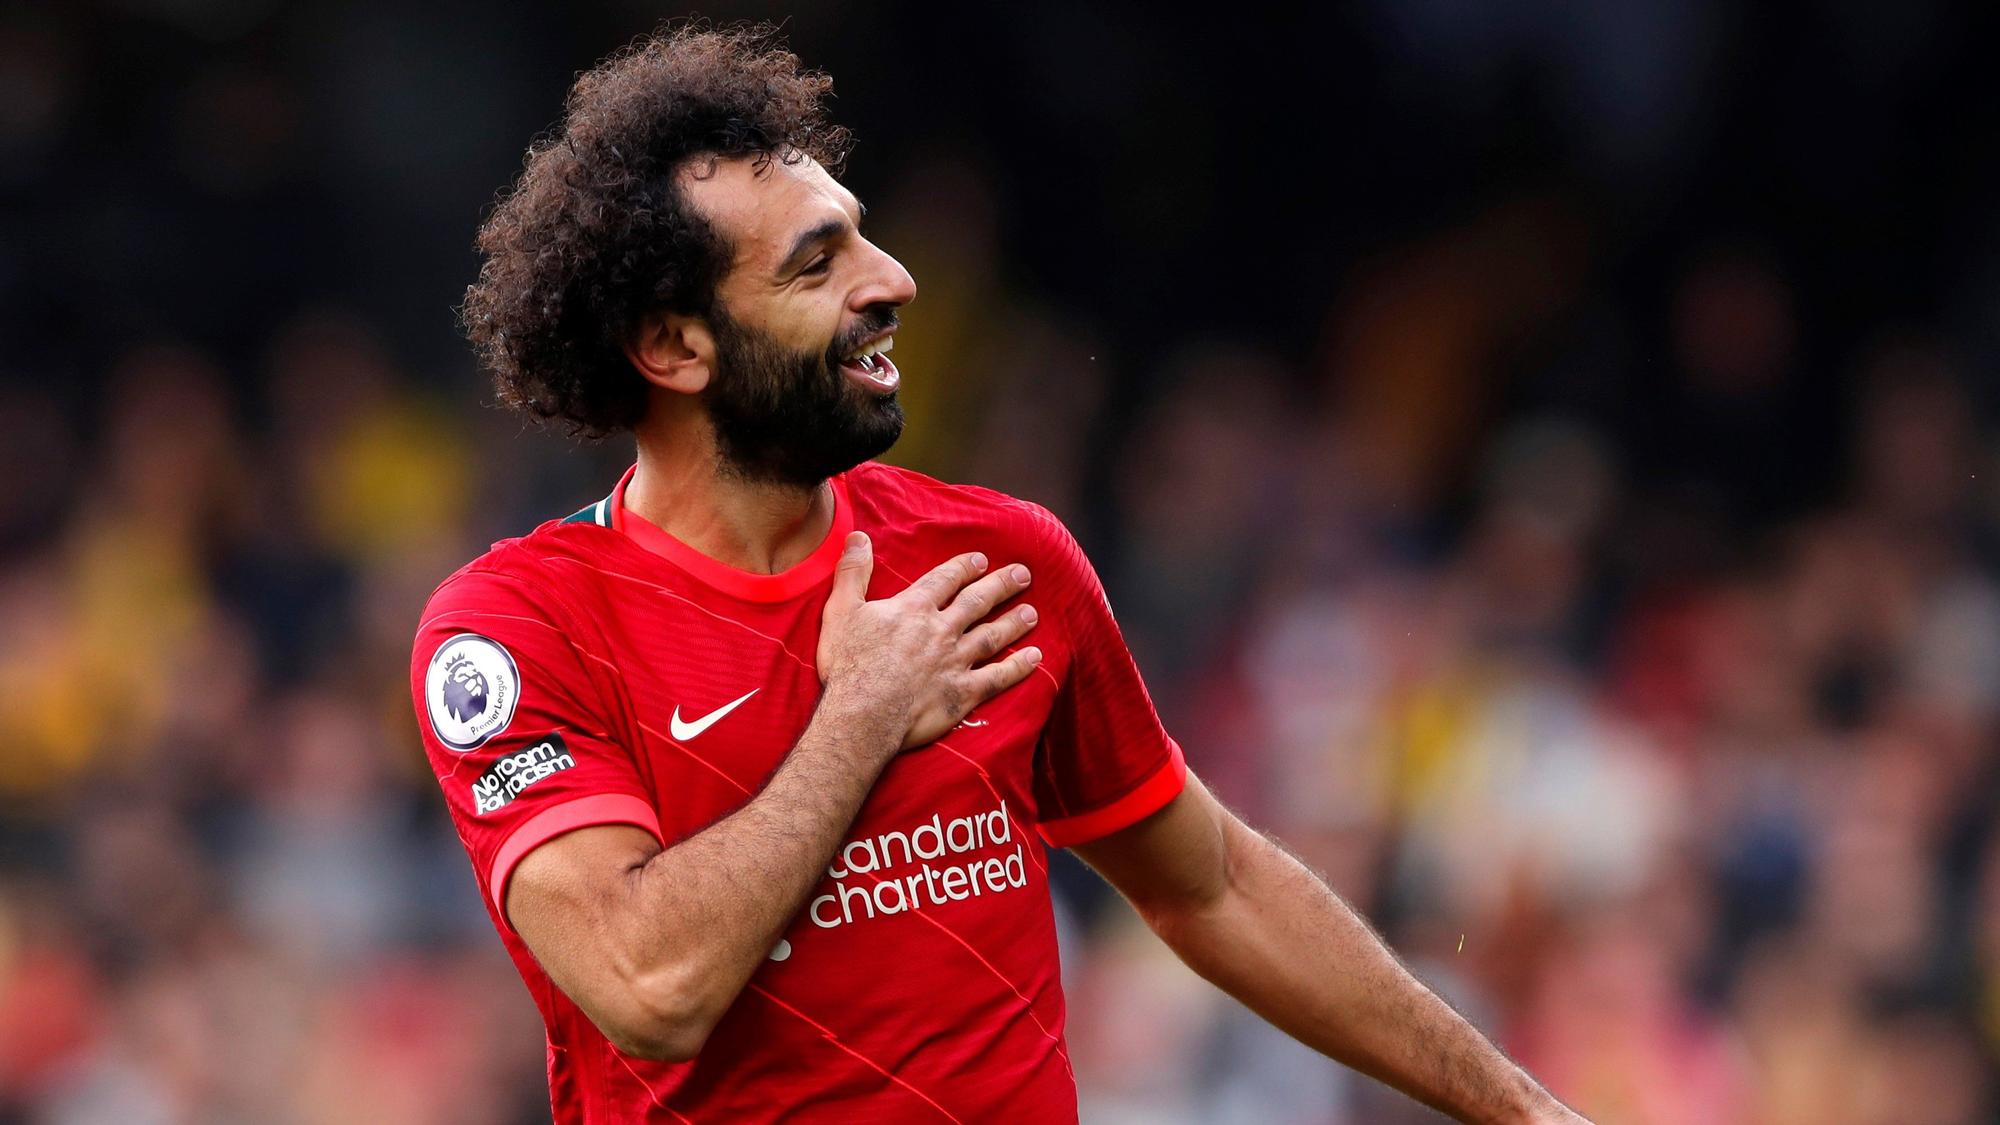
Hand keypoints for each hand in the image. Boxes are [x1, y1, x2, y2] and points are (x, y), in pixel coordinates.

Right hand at [816, 532, 1041, 749]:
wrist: (862, 716)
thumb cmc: (848, 665)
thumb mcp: (840, 610)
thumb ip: (853, 572)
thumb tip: (859, 536)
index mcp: (913, 609)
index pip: (944, 580)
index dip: (964, 568)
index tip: (982, 560)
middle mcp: (941, 631)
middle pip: (977, 602)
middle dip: (1001, 586)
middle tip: (1024, 575)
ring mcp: (955, 662)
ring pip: (992, 636)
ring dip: (1014, 623)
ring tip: (1033, 613)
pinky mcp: (963, 694)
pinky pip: (997, 678)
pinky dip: (1018, 667)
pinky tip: (1035, 658)